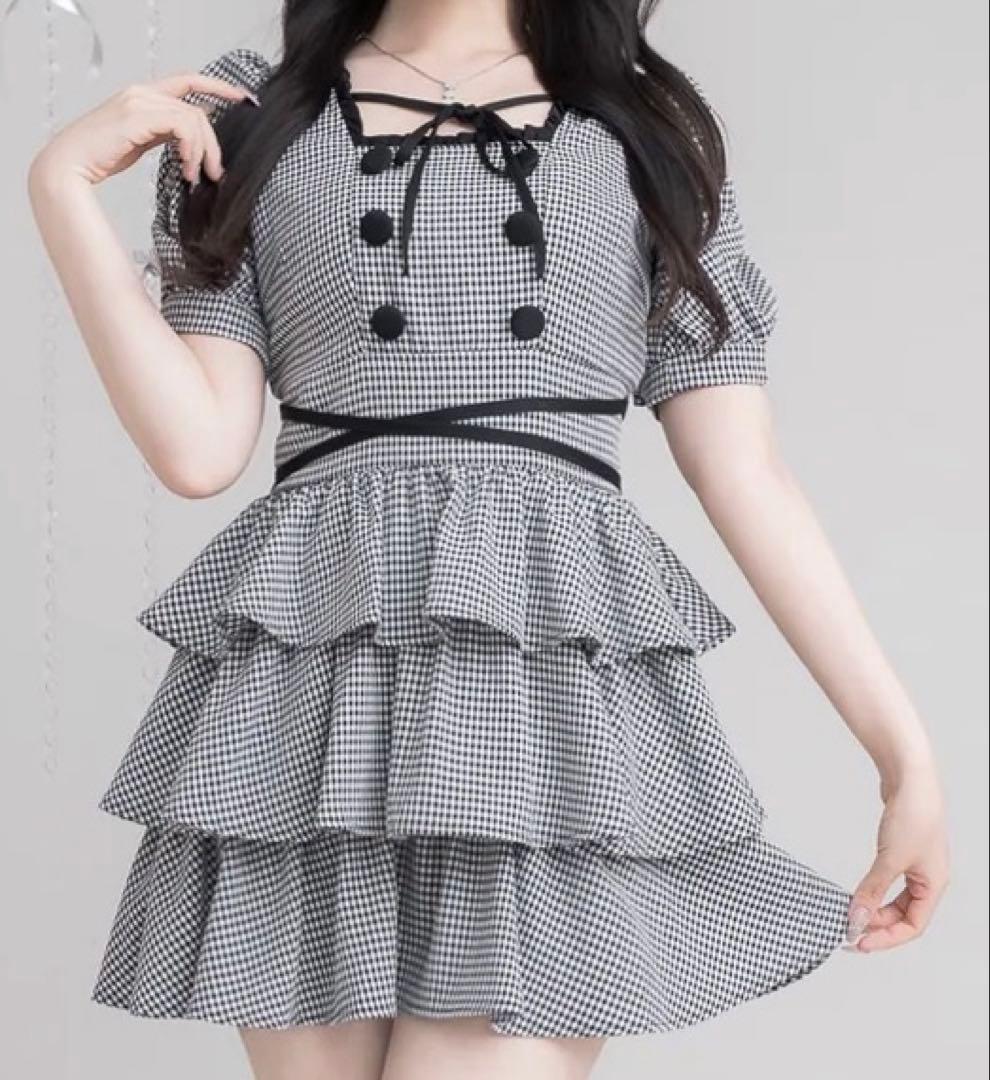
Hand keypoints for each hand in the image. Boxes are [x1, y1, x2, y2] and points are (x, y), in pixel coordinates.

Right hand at [27, 71, 257, 190]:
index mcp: (143, 95)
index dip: (218, 86)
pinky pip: (182, 126)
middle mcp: (142, 92)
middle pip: (198, 108)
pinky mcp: (137, 116)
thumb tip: (194, 134)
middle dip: (213, 143)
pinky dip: (191, 149)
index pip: (188, 81)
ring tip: (195, 176)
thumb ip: (165, 131)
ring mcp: (139, 101)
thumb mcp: (142, 141)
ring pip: (194, 118)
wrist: (69, 165)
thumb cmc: (102, 156)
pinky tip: (185, 168)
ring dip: (202, 152)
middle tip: (215, 173)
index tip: (243, 97)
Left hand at [845, 762, 949, 951]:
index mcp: (934, 885)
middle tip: (849, 930)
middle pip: (903, 915)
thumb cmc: (912, 815)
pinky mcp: (902, 850)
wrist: (910, 776)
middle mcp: (928, 878)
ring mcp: (916, 864)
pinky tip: (857, 892)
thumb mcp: (890, 859)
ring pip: (895, 899)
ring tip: (850, 914)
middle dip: (877, 925)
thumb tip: (856, 918)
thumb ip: (872, 891)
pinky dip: (873, 889)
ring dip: (873, 908)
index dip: (886, 938)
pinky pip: (888, 881)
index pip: (913, 926)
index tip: (858, 942)